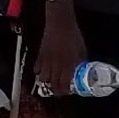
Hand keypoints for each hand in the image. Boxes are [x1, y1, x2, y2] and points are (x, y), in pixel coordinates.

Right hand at [21, 0, 86, 114]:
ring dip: (47, 82)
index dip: (65, 91)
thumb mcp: (82, 50)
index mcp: (69, 66)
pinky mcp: (40, 56)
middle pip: (53, 85)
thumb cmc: (73, 35)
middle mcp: (57, 66)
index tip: (66, 92)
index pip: (65, 85)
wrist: (61, 25)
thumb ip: (81, 62)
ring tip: (50, 81)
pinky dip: (38, 72)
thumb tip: (82, 69)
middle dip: (55, 90)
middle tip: (58, 90)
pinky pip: (36, 68)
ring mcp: (47, 62)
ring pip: (43, 79)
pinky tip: (43, 70)